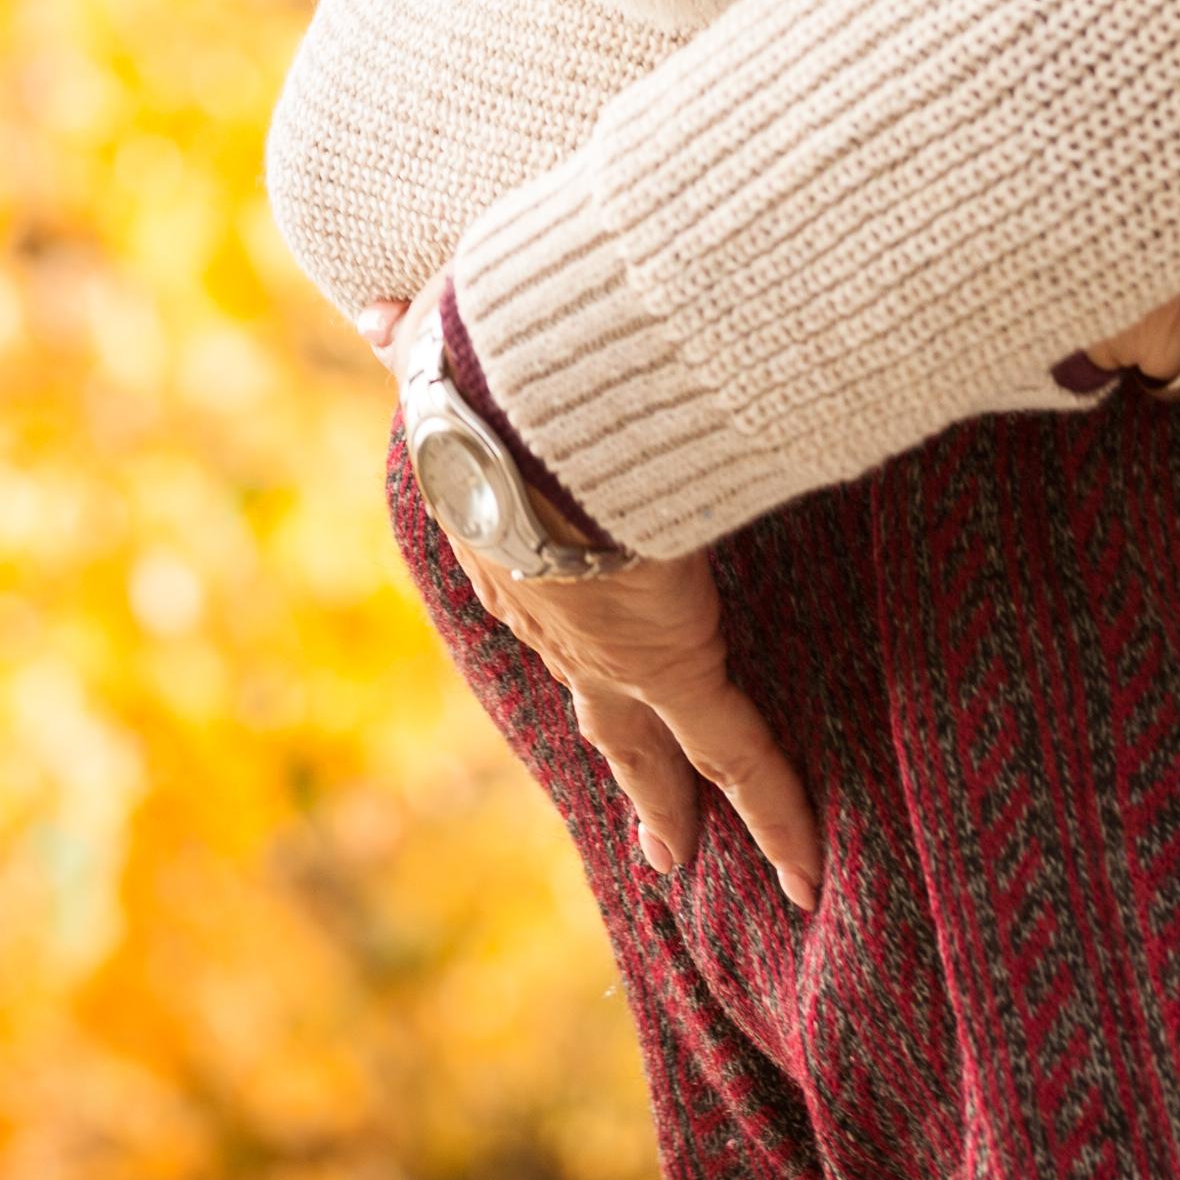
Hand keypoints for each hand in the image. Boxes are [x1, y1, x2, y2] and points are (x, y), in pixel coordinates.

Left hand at [363, 281, 821, 907]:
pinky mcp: (670, 662)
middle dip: (620, 762)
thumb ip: (424, 332)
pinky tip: (805, 874)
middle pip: (590, 705)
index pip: (542, 598)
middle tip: (643, 831)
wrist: (517, 404)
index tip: (580, 658)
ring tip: (679, 854)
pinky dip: (774, 814)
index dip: (564, 632)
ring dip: (666, 798)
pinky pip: (735, 754)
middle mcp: (547, 613)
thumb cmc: (493, 358)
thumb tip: (374, 305)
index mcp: (507, 538)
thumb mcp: (453, 352)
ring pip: (644, 742)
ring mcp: (606, 651)